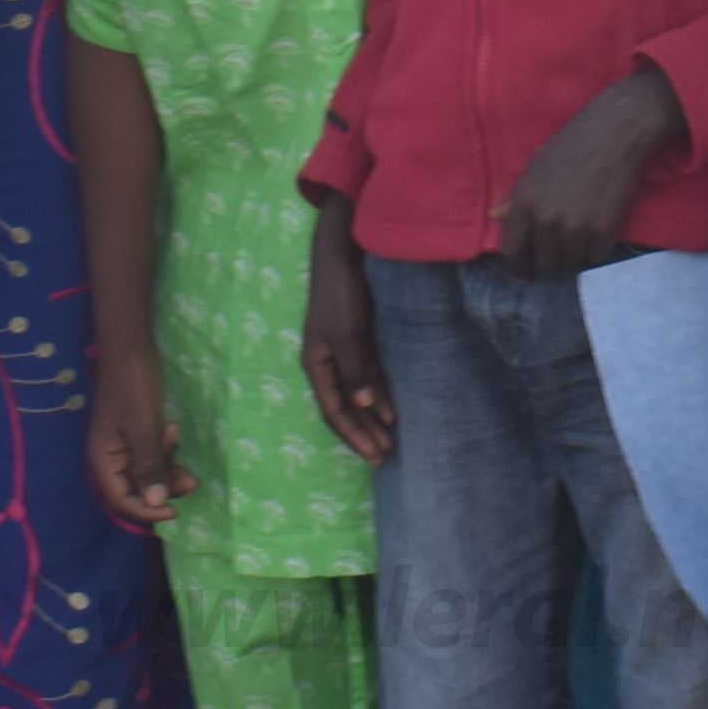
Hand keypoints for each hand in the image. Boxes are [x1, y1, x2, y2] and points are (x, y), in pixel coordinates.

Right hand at [85, 339, 193, 532]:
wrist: (130, 346)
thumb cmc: (132, 385)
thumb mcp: (144, 428)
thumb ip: (149, 466)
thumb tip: (155, 504)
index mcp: (103, 460)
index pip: (123, 501)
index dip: (147, 511)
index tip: (175, 510)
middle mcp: (111, 458)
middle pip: (137, 490)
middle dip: (164, 488)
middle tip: (193, 481)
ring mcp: (124, 446)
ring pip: (148, 473)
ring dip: (169, 470)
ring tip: (190, 464)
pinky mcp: (137, 434)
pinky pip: (152, 455)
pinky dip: (166, 452)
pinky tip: (174, 432)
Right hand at [301, 208, 396, 466]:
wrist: (344, 252)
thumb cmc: (341, 291)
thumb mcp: (347, 332)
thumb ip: (355, 369)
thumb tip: (365, 406)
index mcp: (316, 364)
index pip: (334, 411)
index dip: (354, 435)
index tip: (375, 455)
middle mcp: (326, 363)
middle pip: (344, 407)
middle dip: (363, 433)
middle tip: (385, 457)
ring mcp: (341, 352)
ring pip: (357, 395)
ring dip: (372, 418)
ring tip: (390, 441)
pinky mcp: (357, 340)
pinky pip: (367, 377)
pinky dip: (378, 395)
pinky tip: (391, 409)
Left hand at [495, 66, 687, 276]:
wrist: (614, 132)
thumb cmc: (572, 145)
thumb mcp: (536, 168)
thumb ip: (516, 198)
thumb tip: (494, 216)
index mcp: (524, 204)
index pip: (513, 253)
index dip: (519, 268)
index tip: (527, 272)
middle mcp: (545, 220)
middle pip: (544, 264)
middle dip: (552, 259)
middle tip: (563, 247)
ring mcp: (575, 228)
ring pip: (571, 263)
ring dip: (576, 255)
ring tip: (583, 234)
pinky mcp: (603, 232)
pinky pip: (596, 258)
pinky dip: (598, 250)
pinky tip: (600, 230)